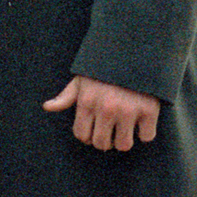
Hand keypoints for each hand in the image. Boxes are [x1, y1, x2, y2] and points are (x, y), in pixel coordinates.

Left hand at [45, 75, 159, 151]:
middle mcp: (106, 109)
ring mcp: (129, 111)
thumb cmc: (104, 69)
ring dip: (124, 140)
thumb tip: (47, 107)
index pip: (82, 135)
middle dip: (105, 140)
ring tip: (125, 129)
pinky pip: (147, 137)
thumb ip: (66, 96)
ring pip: (124, 145)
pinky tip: (141, 120)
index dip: (88, 135)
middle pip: (102, 144)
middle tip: (110, 130)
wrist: (135, 51)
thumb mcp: (82, 79)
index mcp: (87, 102)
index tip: (95, 129)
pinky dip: (145, 132)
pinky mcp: (149, 111)